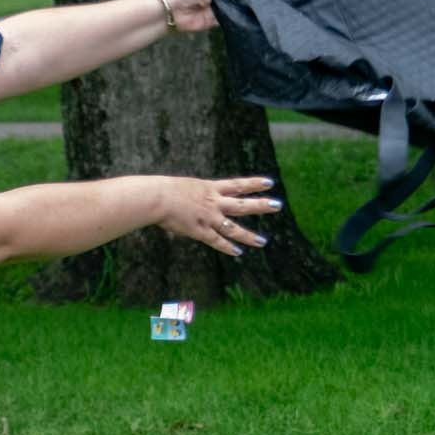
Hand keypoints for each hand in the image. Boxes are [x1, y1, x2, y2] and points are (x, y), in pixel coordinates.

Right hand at [156, 175, 280, 256]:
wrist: (157, 197)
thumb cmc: (164, 191)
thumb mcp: (185, 187)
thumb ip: (194, 195)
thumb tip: (195, 202)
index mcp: (210, 188)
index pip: (237, 185)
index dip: (254, 183)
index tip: (269, 182)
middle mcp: (213, 202)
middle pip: (242, 204)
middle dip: (260, 205)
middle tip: (277, 205)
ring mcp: (208, 218)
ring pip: (233, 228)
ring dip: (248, 235)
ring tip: (262, 241)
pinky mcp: (200, 231)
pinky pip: (216, 241)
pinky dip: (227, 247)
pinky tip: (238, 252)